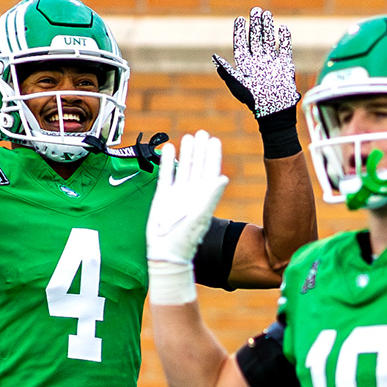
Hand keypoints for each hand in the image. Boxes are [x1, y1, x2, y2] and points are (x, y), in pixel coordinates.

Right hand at [147, 131, 229, 303]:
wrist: (166, 253)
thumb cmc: (186, 239)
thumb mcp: (200, 216)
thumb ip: (211, 196)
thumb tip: (223, 178)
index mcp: (203, 197)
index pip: (210, 172)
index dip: (212, 156)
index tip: (215, 141)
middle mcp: (192, 193)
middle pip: (197, 166)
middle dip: (200, 150)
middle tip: (202, 132)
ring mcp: (177, 194)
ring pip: (182, 168)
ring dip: (186, 153)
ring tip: (189, 137)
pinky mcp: (163, 197)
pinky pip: (166, 175)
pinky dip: (167, 162)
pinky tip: (170, 149)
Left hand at [212, 7, 298, 118]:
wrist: (274, 111)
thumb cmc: (254, 100)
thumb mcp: (237, 85)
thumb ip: (226, 71)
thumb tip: (214, 57)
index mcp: (245, 67)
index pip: (241, 45)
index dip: (239, 32)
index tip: (239, 19)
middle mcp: (258, 63)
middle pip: (255, 40)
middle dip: (255, 25)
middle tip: (255, 10)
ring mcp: (272, 64)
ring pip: (269, 41)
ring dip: (268, 28)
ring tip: (267, 13)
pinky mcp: (284, 67)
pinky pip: (284, 50)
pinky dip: (284, 40)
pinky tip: (283, 29)